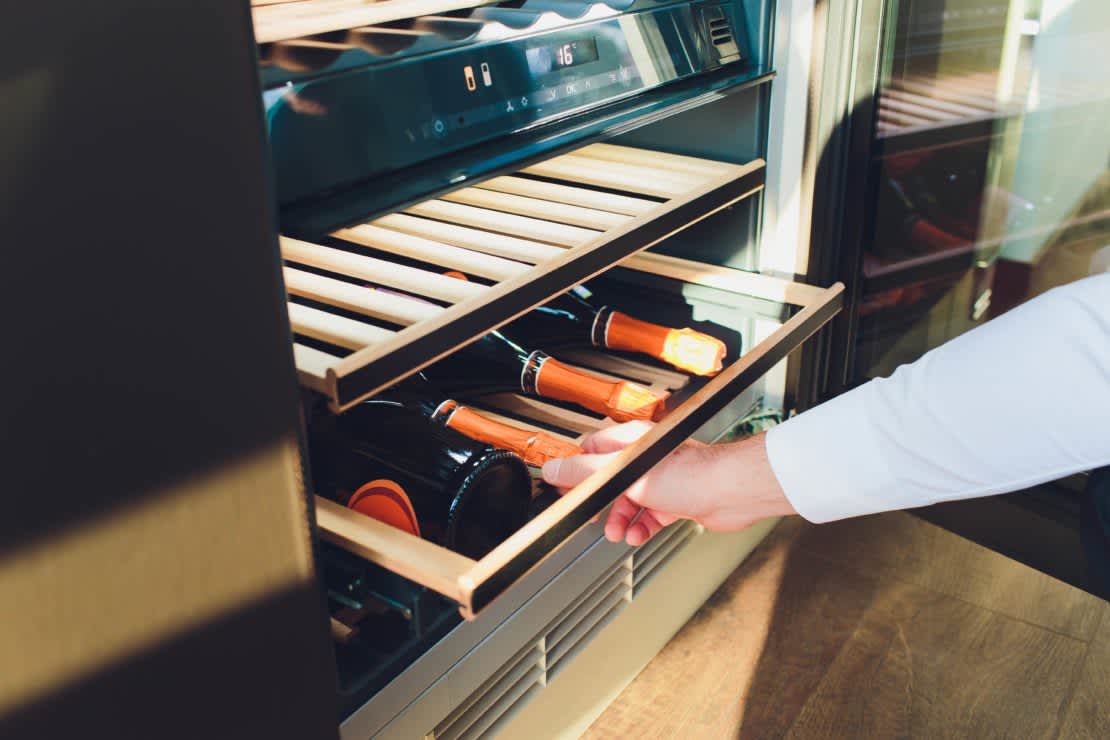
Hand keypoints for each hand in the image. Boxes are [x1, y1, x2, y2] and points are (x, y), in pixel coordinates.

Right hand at [541, 421, 795, 545]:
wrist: (731, 492)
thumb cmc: (689, 474)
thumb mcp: (625, 473)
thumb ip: (586, 471)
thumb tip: (554, 468)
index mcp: (632, 442)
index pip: (592, 451)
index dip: (577, 471)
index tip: (566, 489)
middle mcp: (646, 459)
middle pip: (610, 480)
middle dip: (600, 502)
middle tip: (591, 515)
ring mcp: (662, 480)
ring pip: (630, 501)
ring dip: (620, 519)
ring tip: (618, 532)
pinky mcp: (677, 500)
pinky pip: (650, 516)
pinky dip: (642, 527)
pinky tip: (639, 535)